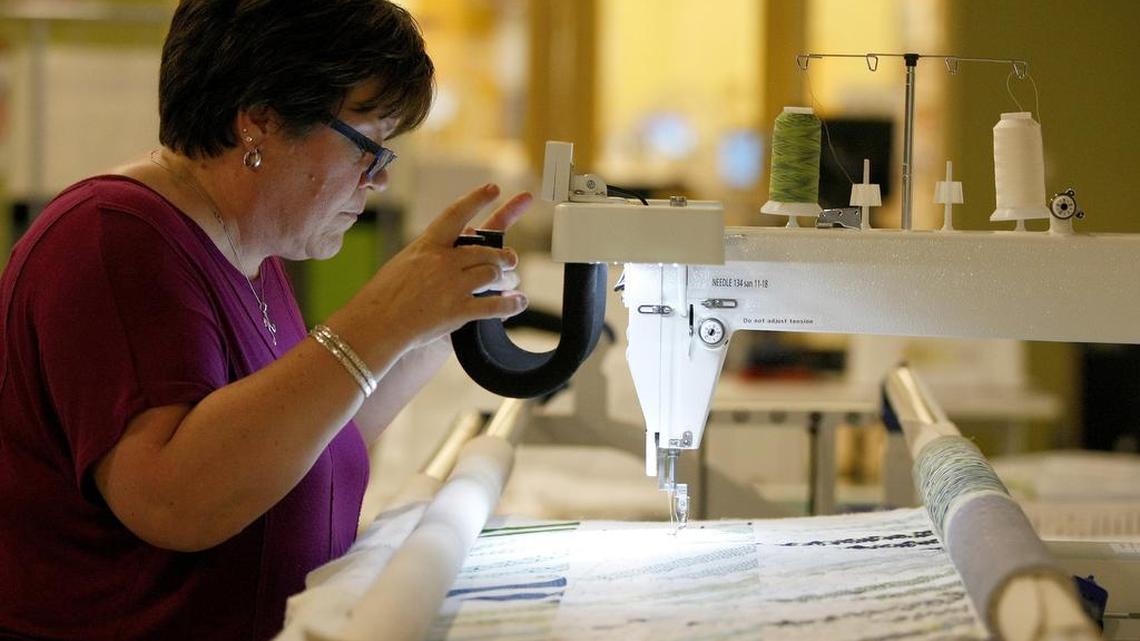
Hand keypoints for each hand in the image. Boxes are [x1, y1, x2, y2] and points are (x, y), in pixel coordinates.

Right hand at [331, 184, 530, 365]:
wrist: (375, 324)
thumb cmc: (383, 297)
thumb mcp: (404, 263)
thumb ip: (429, 256)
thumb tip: (450, 257)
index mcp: (427, 245)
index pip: (456, 214)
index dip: (477, 199)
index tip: (493, 188)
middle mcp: (443, 261)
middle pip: (485, 251)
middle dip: (502, 256)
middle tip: (511, 260)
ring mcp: (452, 285)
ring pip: (493, 274)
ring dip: (507, 279)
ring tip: (511, 283)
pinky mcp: (459, 310)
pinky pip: (495, 305)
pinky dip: (511, 304)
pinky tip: (518, 302)